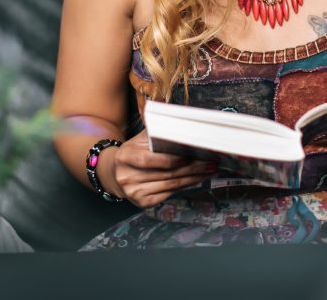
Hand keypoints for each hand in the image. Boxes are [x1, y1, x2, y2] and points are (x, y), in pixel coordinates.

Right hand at [102, 130, 216, 207]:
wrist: (115, 174)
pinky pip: (169, 194)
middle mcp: (128, 177)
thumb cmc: (133, 153)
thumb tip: (182, 125)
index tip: (193, 154)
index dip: (173, 158)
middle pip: (166, 173)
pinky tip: (196, 180)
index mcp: (126, 156)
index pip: (151, 159)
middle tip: (211, 163)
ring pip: (171, 185)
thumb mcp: (139, 140)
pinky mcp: (142, 202)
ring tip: (209, 171)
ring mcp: (134, 192)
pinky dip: (185, 186)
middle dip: (192, 168)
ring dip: (193, 178)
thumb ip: (156, 131)